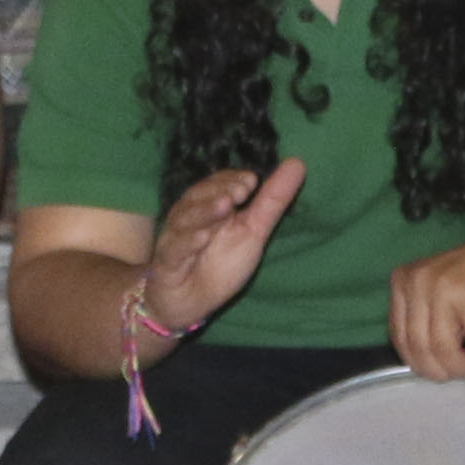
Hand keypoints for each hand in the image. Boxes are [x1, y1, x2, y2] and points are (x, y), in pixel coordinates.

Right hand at [137, 160, 306, 340]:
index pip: (218, 183)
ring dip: (206, 211)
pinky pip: (175, 249)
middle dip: (220, 191)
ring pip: (186, 219)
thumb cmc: (220, 263)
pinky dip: (188, 242)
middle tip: (242, 191)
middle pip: (199, 196)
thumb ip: (272, 200)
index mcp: (210, 205)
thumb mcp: (253, 231)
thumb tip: (298, 163)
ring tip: (226, 205)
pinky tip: (203, 237)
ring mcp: (176, 238)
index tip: (252, 181)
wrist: (189, 301)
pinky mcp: (167, 262)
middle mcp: (190, 216)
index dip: (232, 180)